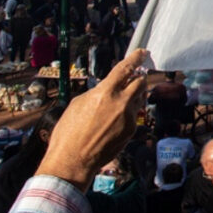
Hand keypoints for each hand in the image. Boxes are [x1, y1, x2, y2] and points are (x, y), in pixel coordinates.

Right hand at [36, 49, 149, 191]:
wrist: (73, 159)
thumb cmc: (69, 132)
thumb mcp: (78, 104)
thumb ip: (97, 92)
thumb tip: (107, 88)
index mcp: (105, 93)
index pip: (125, 69)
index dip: (135, 58)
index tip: (142, 52)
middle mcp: (121, 103)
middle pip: (140, 83)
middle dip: (138, 79)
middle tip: (133, 79)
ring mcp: (129, 117)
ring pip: (138, 99)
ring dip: (132, 97)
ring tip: (117, 104)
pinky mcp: (132, 130)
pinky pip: (134, 115)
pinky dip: (127, 113)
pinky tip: (113, 121)